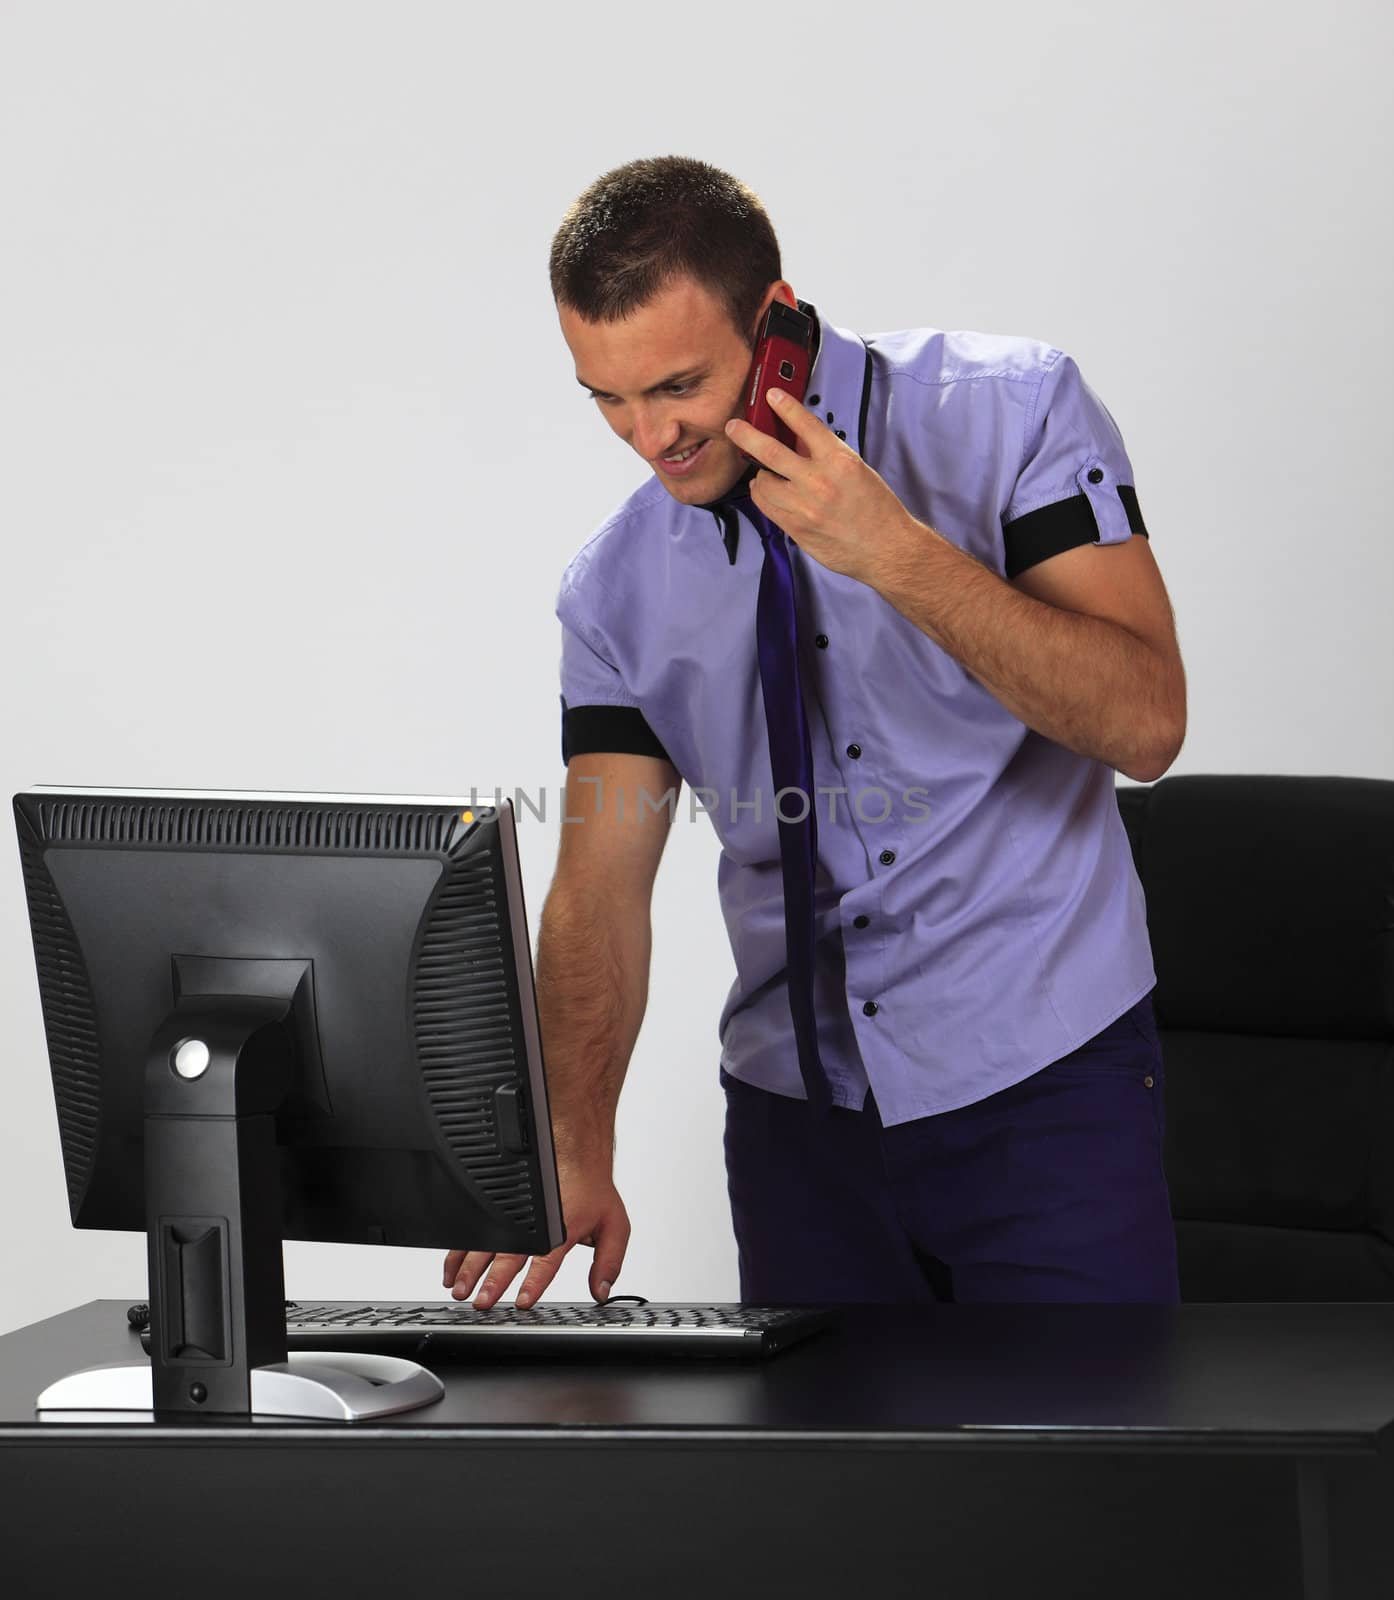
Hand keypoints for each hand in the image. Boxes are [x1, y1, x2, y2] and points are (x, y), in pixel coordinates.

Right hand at [441, 1156, 629, 1309]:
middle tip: (481, 1301)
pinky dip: (459, 1254)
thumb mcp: (614, 1225)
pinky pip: (474, 1234)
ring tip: (460, 1290)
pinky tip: (451, 1273)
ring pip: (485, 1246)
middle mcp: (533, 1224)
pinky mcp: (498, 1209)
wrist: (576, 1150)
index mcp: (561, 1229)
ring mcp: (512, 1216)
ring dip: (470, 1270)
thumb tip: (602, 1292)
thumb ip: (610, 1261)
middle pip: (508, 1256)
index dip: (533, 1282)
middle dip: (492, 1281)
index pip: (545, 1261)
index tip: (522, 1301)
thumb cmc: (592, 1188)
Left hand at [723, 388, 916, 586]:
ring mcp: (804, 507)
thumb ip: (826, 455)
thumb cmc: (876, 509)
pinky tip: (766, 491)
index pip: (805, 425)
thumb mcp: (857, 470)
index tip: (772, 395)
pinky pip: (766, 507)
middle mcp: (819, 482)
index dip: (785, 406)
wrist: (885, 548)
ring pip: (762, 483)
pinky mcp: (796, 528)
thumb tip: (798, 442)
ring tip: (764, 473)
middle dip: (747, 435)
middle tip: (734, 427)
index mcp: (839, 461)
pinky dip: (762, 495)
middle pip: (770, 451)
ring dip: (759, 474)